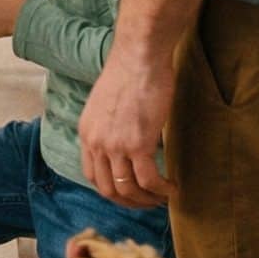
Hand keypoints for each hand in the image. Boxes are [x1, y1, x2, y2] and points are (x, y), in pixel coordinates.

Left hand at [77, 42, 176, 208]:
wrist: (139, 55)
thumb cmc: (129, 71)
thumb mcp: (107, 102)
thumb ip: (109, 125)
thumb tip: (124, 139)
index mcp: (87, 133)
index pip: (93, 175)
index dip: (112, 189)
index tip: (130, 191)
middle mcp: (96, 142)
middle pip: (109, 189)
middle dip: (130, 202)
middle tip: (148, 201)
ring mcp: (115, 145)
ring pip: (129, 189)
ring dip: (147, 200)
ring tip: (163, 197)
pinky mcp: (138, 144)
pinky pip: (149, 180)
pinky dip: (162, 190)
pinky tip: (172, 188)